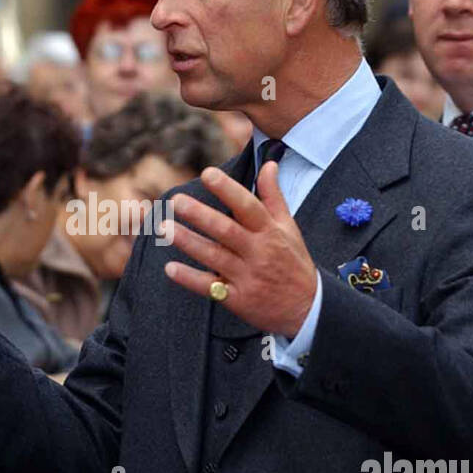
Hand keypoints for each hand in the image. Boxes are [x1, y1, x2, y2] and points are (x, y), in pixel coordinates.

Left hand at [161, 162, 316, 336]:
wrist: (307, 308)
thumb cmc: (293, 262)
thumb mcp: (289, 227)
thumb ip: (273, 195)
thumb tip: (268, 164)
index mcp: (270, 232)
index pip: (248, 206)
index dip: (228, 189)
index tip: (207, 174)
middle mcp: (258, 252)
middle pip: (227, 230)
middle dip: (201, 215)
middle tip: (177, 201)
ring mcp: (247, 277)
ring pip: (214, 257)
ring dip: (189, 242)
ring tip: (165, 228)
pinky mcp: (238, 299)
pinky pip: (211, 288)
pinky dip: (190, 279)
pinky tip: (170, 268)